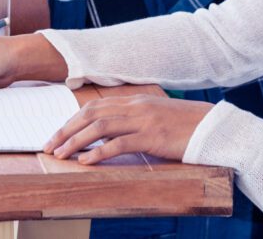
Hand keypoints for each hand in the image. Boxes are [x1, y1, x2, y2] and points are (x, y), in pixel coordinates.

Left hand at [44, 95, 213, 164]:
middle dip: (65, 130)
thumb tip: (109, 136)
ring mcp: (143, 120)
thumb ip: (133, 122)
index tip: (57, 135)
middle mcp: (135, 107)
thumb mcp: (155, 118)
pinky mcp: (151, 137)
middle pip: (90, 114)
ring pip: (99, 127)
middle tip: (49, 146)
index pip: (94, 107)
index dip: (72, 121)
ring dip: (75, 141)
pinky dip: (98, 152)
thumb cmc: (186, 126)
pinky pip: (118, 144)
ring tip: (60, 155)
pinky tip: (85, 161)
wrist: (214, 127)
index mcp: (134, 101)